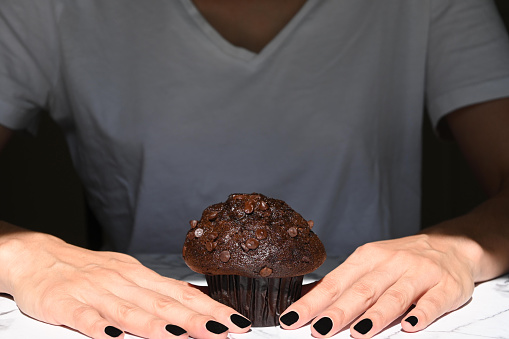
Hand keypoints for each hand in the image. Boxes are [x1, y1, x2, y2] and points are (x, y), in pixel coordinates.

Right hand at [0, 230, 251, 338]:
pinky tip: (116, 337)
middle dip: (196, 319)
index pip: (183, 293)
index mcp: (140, 276)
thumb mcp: (128, 276)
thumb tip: (194, 303)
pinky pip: (87, 318)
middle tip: (224, 331)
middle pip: (165, 303)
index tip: (236, 321)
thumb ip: (157, 292)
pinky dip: (103, 327)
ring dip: (157, 325)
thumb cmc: (90, 271)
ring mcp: (95, 292)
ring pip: (131, 310)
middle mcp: (123, 282)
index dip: (211, 308)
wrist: (39, 256)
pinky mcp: (66, 304)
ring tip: (182, 335)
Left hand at [279, 234, 476, 337]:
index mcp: (367, 258)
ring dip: (375, 316)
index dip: (313, 302)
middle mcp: (391, 263)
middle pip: (361, 290)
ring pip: (394, 296)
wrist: (450, 245)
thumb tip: (304, 299)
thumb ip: (340, 283)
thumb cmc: (401, 259)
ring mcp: (419, 274)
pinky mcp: (445, 286)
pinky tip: (410, 326)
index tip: (292, 318)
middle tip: (318, 330)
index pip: (335, 282)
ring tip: (358, 333)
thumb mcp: (368, 263)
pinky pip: (432, 302)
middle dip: (338, 312)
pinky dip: (421, 314)